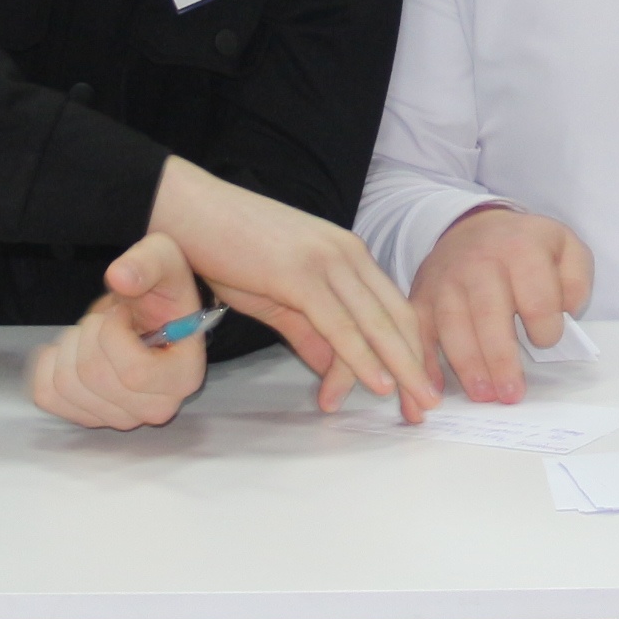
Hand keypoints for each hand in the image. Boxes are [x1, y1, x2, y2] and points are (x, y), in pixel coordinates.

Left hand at [28, 234, 211, 429]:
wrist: (148, 313)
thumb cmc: (160, 289)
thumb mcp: (163, 259)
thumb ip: (147, 264)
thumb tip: (119, 278)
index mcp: (183, 377)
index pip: (133, 373)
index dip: (112, 333)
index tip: (120, 311)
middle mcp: (156, 408)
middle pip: (94, 376)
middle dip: (89, 332)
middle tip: (105, 318)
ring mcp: (121, 418)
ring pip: (67, 385)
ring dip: (70, 345)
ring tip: (91, 332)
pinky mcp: (88, 416)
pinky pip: (48, 395)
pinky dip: (48, 364)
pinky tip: (69, 348)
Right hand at [150, 157, 438, 416]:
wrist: (189, 212)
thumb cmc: (228, 249)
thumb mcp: (278, 296)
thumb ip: (309, 332)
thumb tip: (332, 369)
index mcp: (348, 253)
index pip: (394, 306)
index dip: (412, 349)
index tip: (421, 386)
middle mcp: (348, 253)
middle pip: (396, 316)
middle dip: (416, 365)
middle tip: (430, 406)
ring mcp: (327, 261)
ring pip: (376, 323)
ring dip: (400, 368)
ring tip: (417, 404)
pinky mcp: (301, 275)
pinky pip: (341, 325)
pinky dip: (363, 358)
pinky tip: (379, 384)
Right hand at [412, 207, 592, 403]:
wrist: (473, 229)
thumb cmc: (524, 248)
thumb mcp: (565, 247)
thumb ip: (576, 278)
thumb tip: (567, 310)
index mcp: (521, 249)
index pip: (537, 298)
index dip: (546, 328)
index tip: (546, 340)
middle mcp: (478, 262)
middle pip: (489, 313)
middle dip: (500, 358)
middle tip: (511, 394)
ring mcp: (445, 279)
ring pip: (452, 324)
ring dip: (466, 364)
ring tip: (482, 395)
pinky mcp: (421, 296)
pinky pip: (417, 331)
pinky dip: (422, 362)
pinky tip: (433, 388)